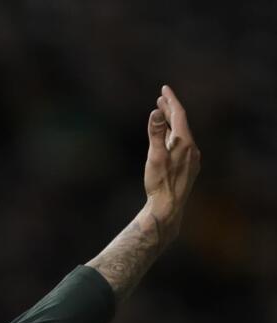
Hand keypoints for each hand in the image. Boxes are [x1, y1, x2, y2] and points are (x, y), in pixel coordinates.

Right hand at [143, 85, 200, 237]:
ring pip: (182, 136)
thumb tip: (156, 111)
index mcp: (185, 142)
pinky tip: (168, 142)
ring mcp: (192, 160)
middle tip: (161, 100)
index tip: (164, 89)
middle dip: (170, 111)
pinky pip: (182, 147)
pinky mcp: (189, 170)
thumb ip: (155, 133)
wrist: (168, 209)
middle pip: (181, 124)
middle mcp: (192, 149)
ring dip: (171, 125)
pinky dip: (174, 139)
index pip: (179, 114)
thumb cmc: (159, 183)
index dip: (171, 100)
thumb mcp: (155, 156)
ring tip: (162, 118)